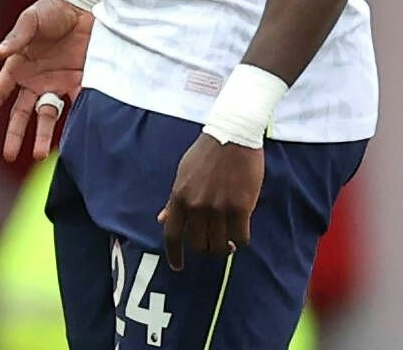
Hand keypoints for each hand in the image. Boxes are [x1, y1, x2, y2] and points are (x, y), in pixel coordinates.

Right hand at [0, 0, 91, 161]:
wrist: (84, 4)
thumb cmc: (51, 9)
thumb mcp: (30, 21)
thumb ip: (15, 40)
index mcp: (17, 66)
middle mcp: (34, 79)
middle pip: (21, 113)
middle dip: (15, 135)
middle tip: (10, 155)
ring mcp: (56, 82)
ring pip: (47, 116)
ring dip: (43, 135)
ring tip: (40, 155)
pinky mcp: (79, 81)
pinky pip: (77, 105)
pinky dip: (77, 119)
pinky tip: (75, 135)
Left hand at [158, 134, 263, 269]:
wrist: (232, 136)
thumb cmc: (206, 155)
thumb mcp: (183, 175)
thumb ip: (174, 202)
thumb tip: (162, 220)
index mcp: (179, 197)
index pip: (172, 235)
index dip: (174, 255)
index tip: (177, 267)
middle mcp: (196, 206)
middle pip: (198, 245)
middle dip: (205, 248)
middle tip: (213, 243)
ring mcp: (218, 208)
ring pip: (220, 245)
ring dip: (224, 247)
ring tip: (228, 242)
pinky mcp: (240, 208)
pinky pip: (241, 238)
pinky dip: (240, 241)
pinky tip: (239, 234)